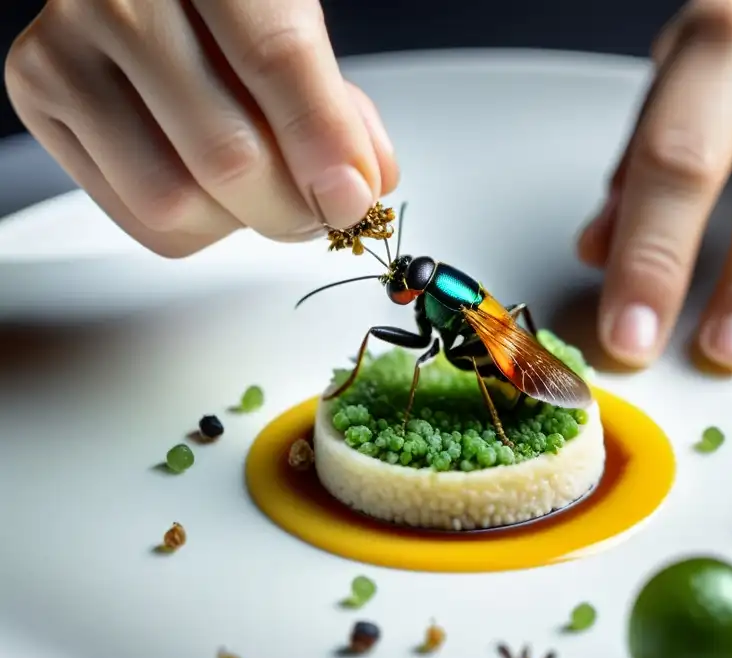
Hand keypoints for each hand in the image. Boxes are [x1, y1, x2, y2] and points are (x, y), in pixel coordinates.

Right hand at [4, 0, 397, 257]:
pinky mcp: (38, 96)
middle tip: (318, 210)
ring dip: (238, 220)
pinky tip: (204, 182)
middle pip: (226, 155)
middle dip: (291, 208)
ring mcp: (67, 47)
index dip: (322, 143)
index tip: (352, 199)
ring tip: (256, 189)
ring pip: (173, 202)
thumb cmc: (225, 13)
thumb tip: (355, 187)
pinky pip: (141, 219)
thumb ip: (336, 107)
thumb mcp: (293, 30)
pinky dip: (196, 225)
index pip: (275, 59)